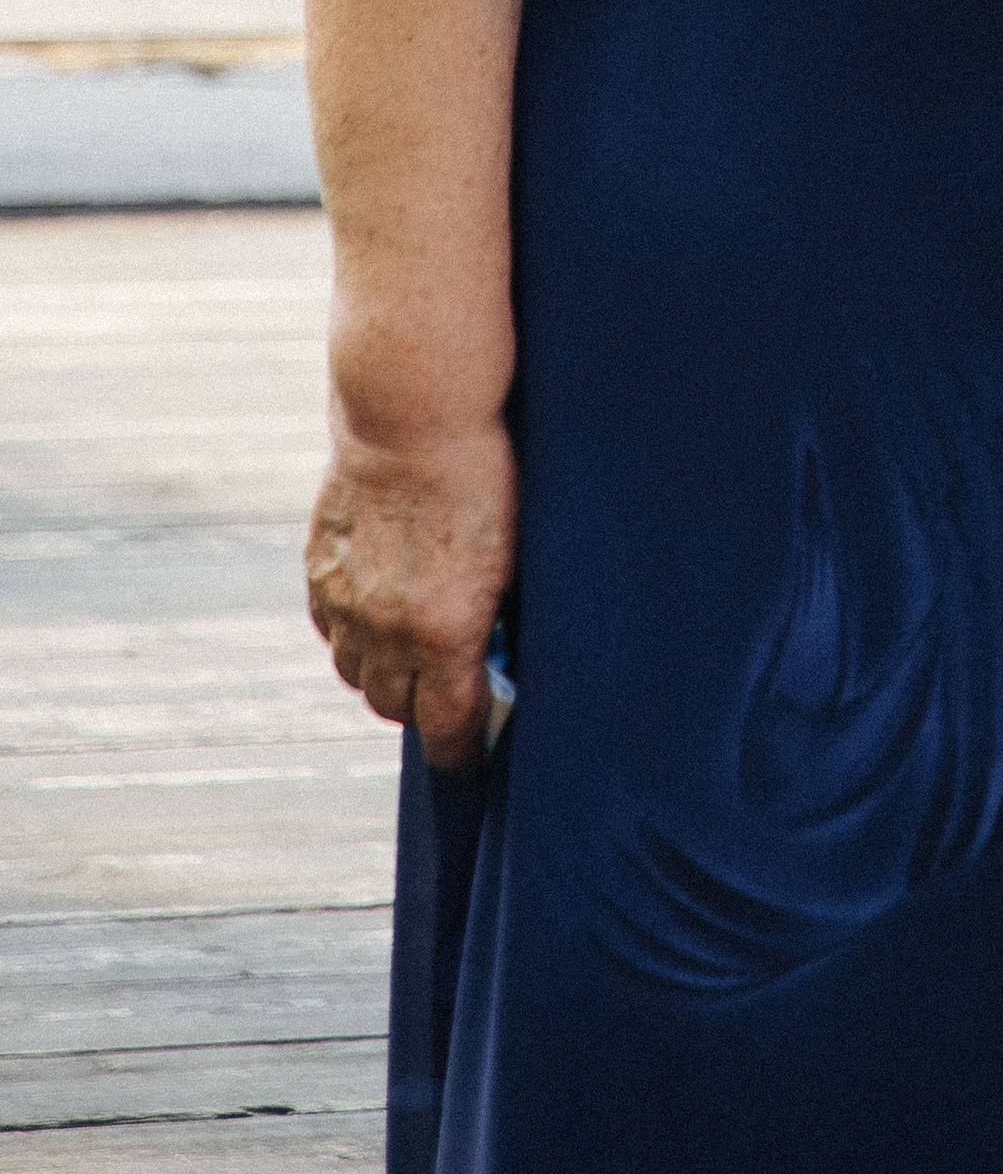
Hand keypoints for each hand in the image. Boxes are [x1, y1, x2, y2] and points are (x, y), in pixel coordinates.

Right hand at [305, 419, 516, 772]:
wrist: (414, 418)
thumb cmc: (484, 481)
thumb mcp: (511, 559)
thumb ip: (495, 621)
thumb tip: (496, 663)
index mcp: (444, 635)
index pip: (448, 728)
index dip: (463, 750)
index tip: (472, 755)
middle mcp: (387, 632)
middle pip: (395, 707)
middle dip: (423, 709)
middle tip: (448, 694)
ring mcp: (346, 603)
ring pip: (356, 675)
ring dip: (383, 674)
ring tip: (412, 651)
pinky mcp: (320, 572)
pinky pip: (331, 631)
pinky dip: (353, 635)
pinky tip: (379, 613)